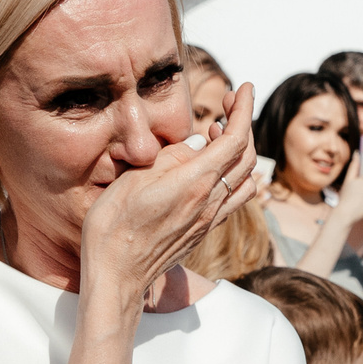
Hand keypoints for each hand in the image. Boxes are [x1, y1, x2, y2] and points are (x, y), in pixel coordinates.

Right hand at [77, 82, 258, 310]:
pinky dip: (236, 174)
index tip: (244, 88)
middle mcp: (212, 201)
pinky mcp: (205, 230)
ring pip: (246, 179)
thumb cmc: (115, 226)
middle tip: (228, 103)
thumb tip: (197, 143)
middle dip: (243, 124)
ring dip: (242, 152)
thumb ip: (171, 158)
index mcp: (196, 183)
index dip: (244, 109)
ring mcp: (211, 219)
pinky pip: (235, 198)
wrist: (118, 275)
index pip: (236, 138)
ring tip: (218, 133)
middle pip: (247, 156)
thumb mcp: (135, 179)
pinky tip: (216, 168)